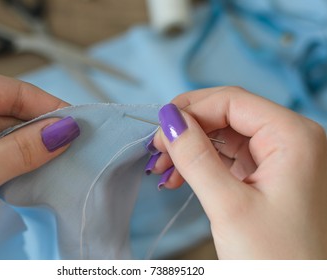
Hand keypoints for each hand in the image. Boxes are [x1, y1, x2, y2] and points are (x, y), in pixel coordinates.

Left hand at [0, 64, 79, 246]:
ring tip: (57, 167)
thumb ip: (24, 149)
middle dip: (41, 136)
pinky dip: (12, 167)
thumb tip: (64, 131)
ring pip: (3, 137)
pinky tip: (30, 177)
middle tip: (73, 152)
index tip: (80, 125)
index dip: (50, 109)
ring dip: (28, 155)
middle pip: (11, 115)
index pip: (14, 92)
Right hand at [150, 86, 326, 258]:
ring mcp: (281, 158)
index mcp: (294, 136)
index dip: (190, 110)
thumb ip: (196, 157)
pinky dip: (201, 164)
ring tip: (163, 169)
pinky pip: (228, 157)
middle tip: (156, 151)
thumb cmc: (278, 261)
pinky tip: (179, 177)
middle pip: (227, 115)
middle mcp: (291, 140)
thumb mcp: (229, 206)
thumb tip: (169, 119)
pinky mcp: (268, 176)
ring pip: (224, 136)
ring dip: (190, 148)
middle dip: (187, 131)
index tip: (159, 131)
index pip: (232, 101)